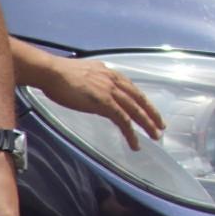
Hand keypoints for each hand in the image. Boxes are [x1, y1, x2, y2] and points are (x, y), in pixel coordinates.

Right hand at [36, 56, 164, 150]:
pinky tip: (135, 143)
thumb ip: (96, 79)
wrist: (53, 72)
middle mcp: (115, 81)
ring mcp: (111, 92)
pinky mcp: (104, 103)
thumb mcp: (87, 72)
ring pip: (135, 111)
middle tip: (161, 126)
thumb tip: (97, 84)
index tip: (150, 110)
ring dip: (147, 125)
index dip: (144, 101)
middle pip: (140, 100)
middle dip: (152, 114)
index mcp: (111, 74)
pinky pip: (123, 120)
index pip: (133, 89)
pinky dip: (130, 133)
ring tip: (155, 136)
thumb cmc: (61, 74)